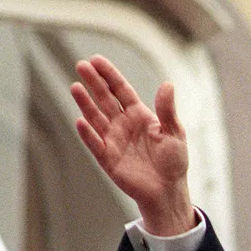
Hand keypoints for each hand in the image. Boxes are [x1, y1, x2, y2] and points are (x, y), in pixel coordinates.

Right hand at [71, 55, 194, 235]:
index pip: (121, 91)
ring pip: (96, 118)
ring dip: (86, 103)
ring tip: (75, 87)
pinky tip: (81, 121)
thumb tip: (168, 84)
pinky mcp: (108, 158)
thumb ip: (167, 110)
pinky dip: (88, 134)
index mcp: (140, 116)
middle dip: (94, 82)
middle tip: (81, 65)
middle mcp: (123, 125)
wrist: (167, 190)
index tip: (96, 60)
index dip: (109, 75)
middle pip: (105, 99)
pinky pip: (96, 144)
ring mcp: (114, 140)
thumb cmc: (174, 161)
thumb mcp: (175, 133)